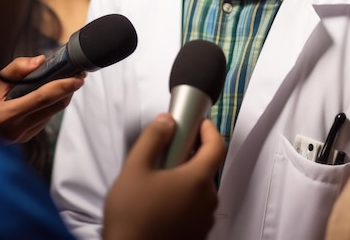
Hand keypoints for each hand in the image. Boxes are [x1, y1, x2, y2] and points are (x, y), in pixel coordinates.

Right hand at [0, 56, 84, 142]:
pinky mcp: (28, 138)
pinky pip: (46, 118)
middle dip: (69, 90)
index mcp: (8, 115)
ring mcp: (24, 136)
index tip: (78, 78)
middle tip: (78, 75)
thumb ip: (16, 70)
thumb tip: (40, 61)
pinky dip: (52, 105)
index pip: (43, 98)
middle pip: (54, 107)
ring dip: (62, 97)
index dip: (63, 86)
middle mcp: (17, 129)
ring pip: (53, 113)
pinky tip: (51, 95)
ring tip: (66, 81)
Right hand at [104, 114, 225, 239]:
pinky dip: (186, 198)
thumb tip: (168, 121)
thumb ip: (153, 138)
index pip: (217, 146)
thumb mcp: (135, 168)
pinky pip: (197, 209)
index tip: (198, 122)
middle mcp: (208, 201)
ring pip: (202, 189)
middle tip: (171, 150)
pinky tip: (163, 201)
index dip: (209, 129)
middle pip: (208, 168)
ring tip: (162, 178)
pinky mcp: (197, 236)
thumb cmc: (132, 214)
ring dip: (188, 178)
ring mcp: (204, 221)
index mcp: (198, 180)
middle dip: (193, 155)